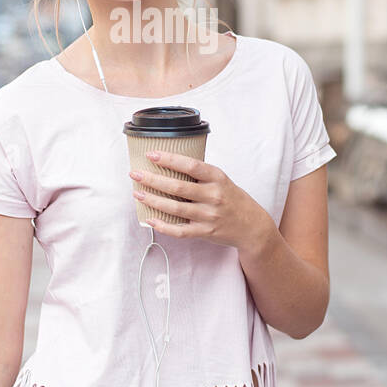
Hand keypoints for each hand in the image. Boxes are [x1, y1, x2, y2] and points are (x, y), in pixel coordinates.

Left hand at [129, 150, 273, 254]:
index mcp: (217, 178)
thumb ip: (200, 174)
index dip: (169, 160)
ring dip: (153, 200)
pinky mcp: (205, 232)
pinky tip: (149, 219)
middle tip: (135, 174)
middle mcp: (213, 196)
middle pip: (178, 187)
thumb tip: (169, 163)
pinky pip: (180, 231)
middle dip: (152, 180)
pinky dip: (163, 226)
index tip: (150, 155)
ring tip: (137, 193)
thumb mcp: (221, 180)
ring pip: (175, 209)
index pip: (190, 165)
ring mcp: (209, 215)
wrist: (251, 226)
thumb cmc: (232, 198)